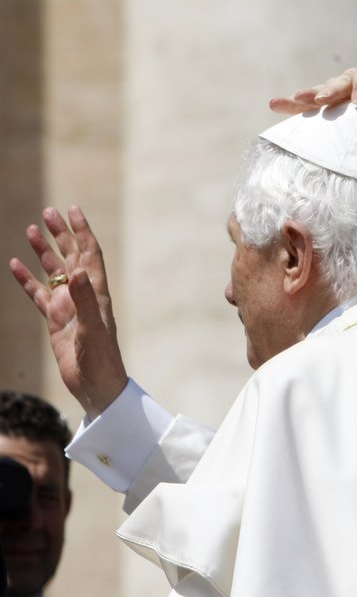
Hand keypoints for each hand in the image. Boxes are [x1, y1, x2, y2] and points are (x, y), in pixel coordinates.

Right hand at [8, 206, 127, 417]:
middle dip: (62, 234)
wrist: (96, 386)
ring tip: (31, 230)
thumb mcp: (92, 329)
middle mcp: (83, 296)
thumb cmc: (100, 360)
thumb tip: (78, 272)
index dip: (82, 232)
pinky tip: (16, 265)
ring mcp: (68, 307)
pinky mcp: (55, 321)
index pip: (89, 254)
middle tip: (48, 212)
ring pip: (53, 273)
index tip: (72, 210)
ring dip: (43, 252)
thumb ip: (85, 301)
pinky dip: (28, 280)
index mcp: (97, 293)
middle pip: (71, 257)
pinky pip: (39, 295)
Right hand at [269, 54, 356, 136]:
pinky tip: (275, 105)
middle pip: (341, 78)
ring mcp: (335, 93)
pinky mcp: (321, 107)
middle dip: (332, 88)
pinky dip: (292, 106)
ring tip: (297, 99)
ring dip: (308, 95)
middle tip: (325, 100)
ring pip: (321, 90)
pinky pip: (305, 105)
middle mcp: (354, 81)